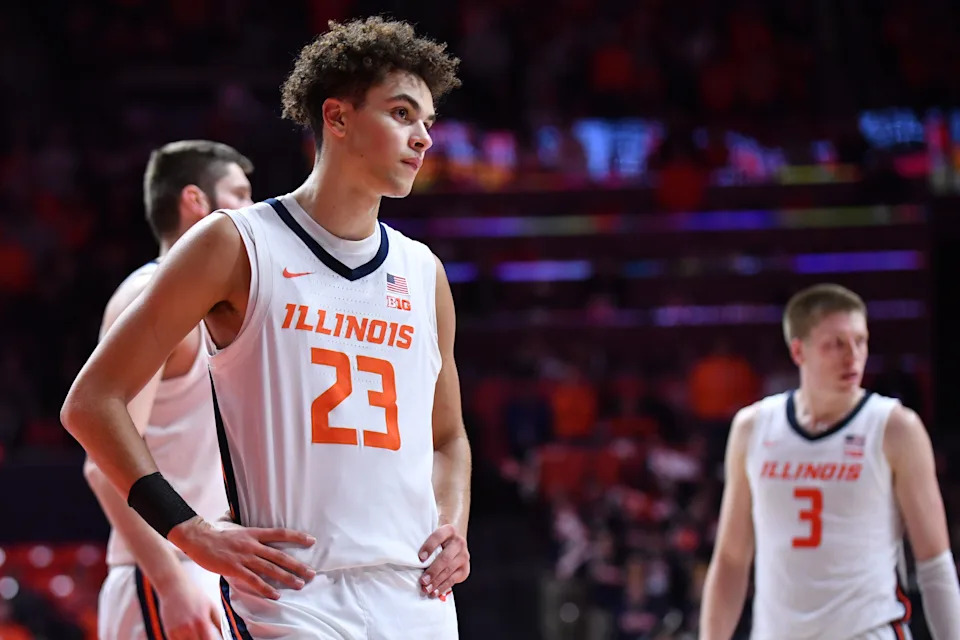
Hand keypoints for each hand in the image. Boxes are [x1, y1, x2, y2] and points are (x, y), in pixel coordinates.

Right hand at [154, 573, 221, 639]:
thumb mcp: (211, 606)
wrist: (174, 586)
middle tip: (206, 635)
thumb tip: (225, 636)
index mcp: (202, 622)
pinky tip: (189, 635)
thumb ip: (219, 622)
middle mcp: (189, 629)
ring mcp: (177, 632)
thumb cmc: (195, 595)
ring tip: (198, 634)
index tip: (216, 639)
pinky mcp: (169, 632)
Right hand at [169, 516, 315, 599]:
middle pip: (280, 555)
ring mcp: (244, 556)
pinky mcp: (234, 568)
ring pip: (270, 568)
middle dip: (298, 565)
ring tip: (300, 584)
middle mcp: (252, 544)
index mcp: (255, 533)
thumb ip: (253, 537)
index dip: (297, 536)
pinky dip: (266, 588)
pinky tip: (276, 595)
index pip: (281, 533)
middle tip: (312, 573)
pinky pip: (254, 580)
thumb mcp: (240, 531)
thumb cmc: (219, 536)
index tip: (312, 541)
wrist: (198, 539)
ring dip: (287, 578)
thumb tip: (265, 542)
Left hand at [418, 523, 469, 598]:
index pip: (438, 537)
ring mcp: (464, 556)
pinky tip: (434, 592)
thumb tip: (407, 554)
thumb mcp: (433, 535)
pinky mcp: (465, 569)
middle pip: (445, 558)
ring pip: (449, 570)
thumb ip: (423, 540)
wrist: (455, 542)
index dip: (429, 547)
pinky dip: (442, 587)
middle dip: (433, 571)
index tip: (420, 558)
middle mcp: (459, 542)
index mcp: (449, 531)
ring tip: (426, 589)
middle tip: (422, 581)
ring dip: (436, 582)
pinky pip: (453, 579)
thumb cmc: (438, 540)